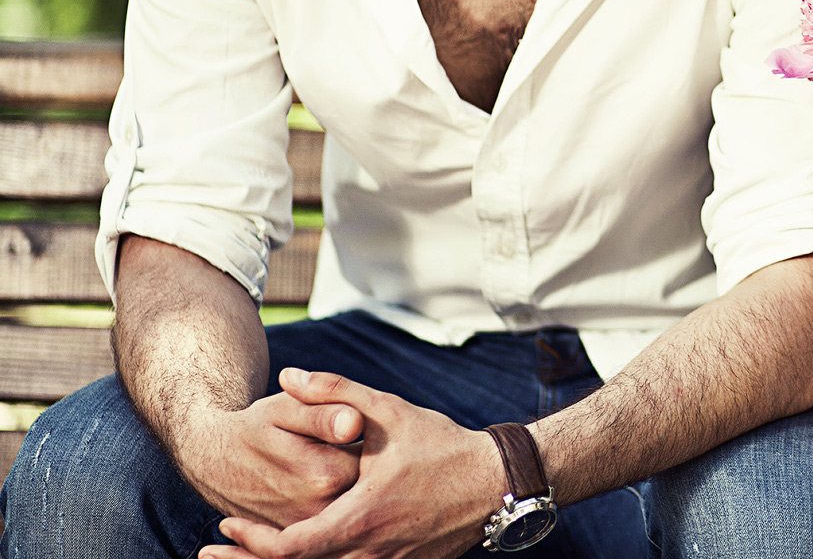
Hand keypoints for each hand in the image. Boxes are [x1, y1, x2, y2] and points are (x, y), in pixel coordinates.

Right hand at [172, 381, 363, 527]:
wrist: (213, 460)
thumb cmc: (256, 427)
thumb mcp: (286, 409)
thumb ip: (322, 413)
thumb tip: (355, 423)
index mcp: (328, 476)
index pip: (378, 455)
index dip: (372, 436)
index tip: (353, 426)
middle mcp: (322, 511)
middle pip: (369, 482)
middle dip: (364, 461)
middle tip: (331, 445)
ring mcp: (311, 529)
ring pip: (354, 502)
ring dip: (349, 482)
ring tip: (318, 460)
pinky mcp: (300, 540)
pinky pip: (334, 518)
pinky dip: (335, 503)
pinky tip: (311, 480)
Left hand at [199, 369, 505, 558]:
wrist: (497, 483)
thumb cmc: (443, 447)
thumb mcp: (390, 412)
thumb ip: (337, 392)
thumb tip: (289, 375)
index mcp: (361, 518)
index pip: (290, 549)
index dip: (251, 542)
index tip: (226, 525)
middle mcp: (370, 553)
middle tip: (212, 554)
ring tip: (249, 553)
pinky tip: (304, 553)